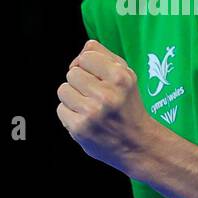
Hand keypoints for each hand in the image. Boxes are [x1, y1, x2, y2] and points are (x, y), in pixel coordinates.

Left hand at [57, 40, 157, 173]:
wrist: (137, 143)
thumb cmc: (128, 106)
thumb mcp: (126, 75)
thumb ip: (103, 55)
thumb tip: (80, 54)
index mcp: (120, 78)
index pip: (86, 56)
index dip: (88, 65)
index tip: (96, 76)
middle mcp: (107, 95)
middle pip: (72, 73)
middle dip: (81, 83)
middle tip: (94, 95)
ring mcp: (92, 113)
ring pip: (63, 90)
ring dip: (73, 97)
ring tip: (89, 106)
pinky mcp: (80, 128)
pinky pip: (60, 109)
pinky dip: (70, 114)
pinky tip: (85, 119)